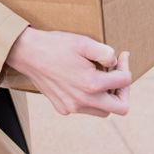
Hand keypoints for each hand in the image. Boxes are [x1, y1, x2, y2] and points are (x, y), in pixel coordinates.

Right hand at [5, 28, 131, 116]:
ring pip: (102, 111)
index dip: (126, 66)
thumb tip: (115, 62)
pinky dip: (90, 98)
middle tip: (119, 74)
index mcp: (92, 84)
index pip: (124, 81)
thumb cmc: (55, 45)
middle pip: (119, 107)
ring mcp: (72, 106)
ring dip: (107, 96)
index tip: (122, 56)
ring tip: (103, 78)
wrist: (27, 53)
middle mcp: (83, 100)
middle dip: (123, 89)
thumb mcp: (84, 42)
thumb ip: (105, 53)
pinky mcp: (63, 107)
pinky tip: (84, 81)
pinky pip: (85, 108)